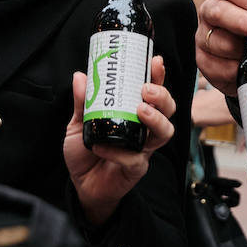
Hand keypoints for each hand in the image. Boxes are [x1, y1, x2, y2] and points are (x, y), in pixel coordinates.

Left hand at [63, 54, 177, 226]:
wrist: (81, 185)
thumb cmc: (85, 152)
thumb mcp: (78, 122)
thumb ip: (81, 102)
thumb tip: (81, 76)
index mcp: (133, 113)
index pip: (152, 92)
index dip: (157, 77)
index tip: (155, 61)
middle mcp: (143, 129)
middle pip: (168, 110)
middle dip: (163, 96)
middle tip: (146, 89)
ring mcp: (142, 149)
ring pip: (164, 133)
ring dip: (156, 119)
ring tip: (141, 110)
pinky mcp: (135, 169)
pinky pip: (133, 159)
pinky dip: (117, 151)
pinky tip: (100, 146)